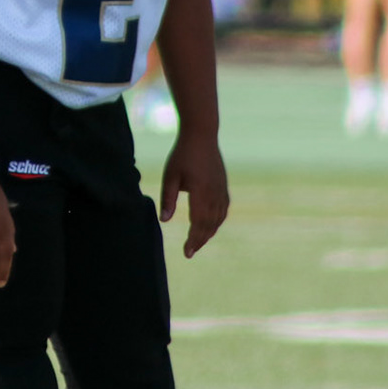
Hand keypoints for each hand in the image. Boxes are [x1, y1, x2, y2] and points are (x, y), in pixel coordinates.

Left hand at [160, 132, 229, 258]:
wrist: (201, 135)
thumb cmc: (182, 155)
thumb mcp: (170, 176)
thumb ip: (168, 199)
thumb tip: (164, 221)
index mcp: (200, 192)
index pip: (198, 223)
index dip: (193, 239)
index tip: (187, 252)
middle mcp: (214, 193)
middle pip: (209, 224)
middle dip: (200, 240)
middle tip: (190, 252)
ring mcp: (221, 190)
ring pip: (218, 218)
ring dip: (209, 232)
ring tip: (198, 242)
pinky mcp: (223, 186)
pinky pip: (223, 209)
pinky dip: (217, 221)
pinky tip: (211, 226)